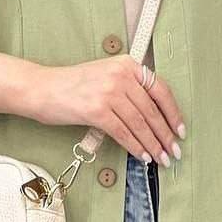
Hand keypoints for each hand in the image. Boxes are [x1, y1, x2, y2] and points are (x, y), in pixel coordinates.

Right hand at [30, 56, 184, 165]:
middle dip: (166, 135)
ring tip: (161, 158)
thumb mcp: (105, 75)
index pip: (160, 89)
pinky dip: (136, 147)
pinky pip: (123, 133)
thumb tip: (153, 116)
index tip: (180, 130)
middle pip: (152, 110)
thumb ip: (128, 88)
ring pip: (140, 124)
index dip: (173, 113)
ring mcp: (108, 92)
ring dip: (153, 145)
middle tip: (174, 151)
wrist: (42, 88)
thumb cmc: (71, 85)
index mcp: (126, 64)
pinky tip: (142, 156)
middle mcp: (120, 75)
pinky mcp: (97, 110)